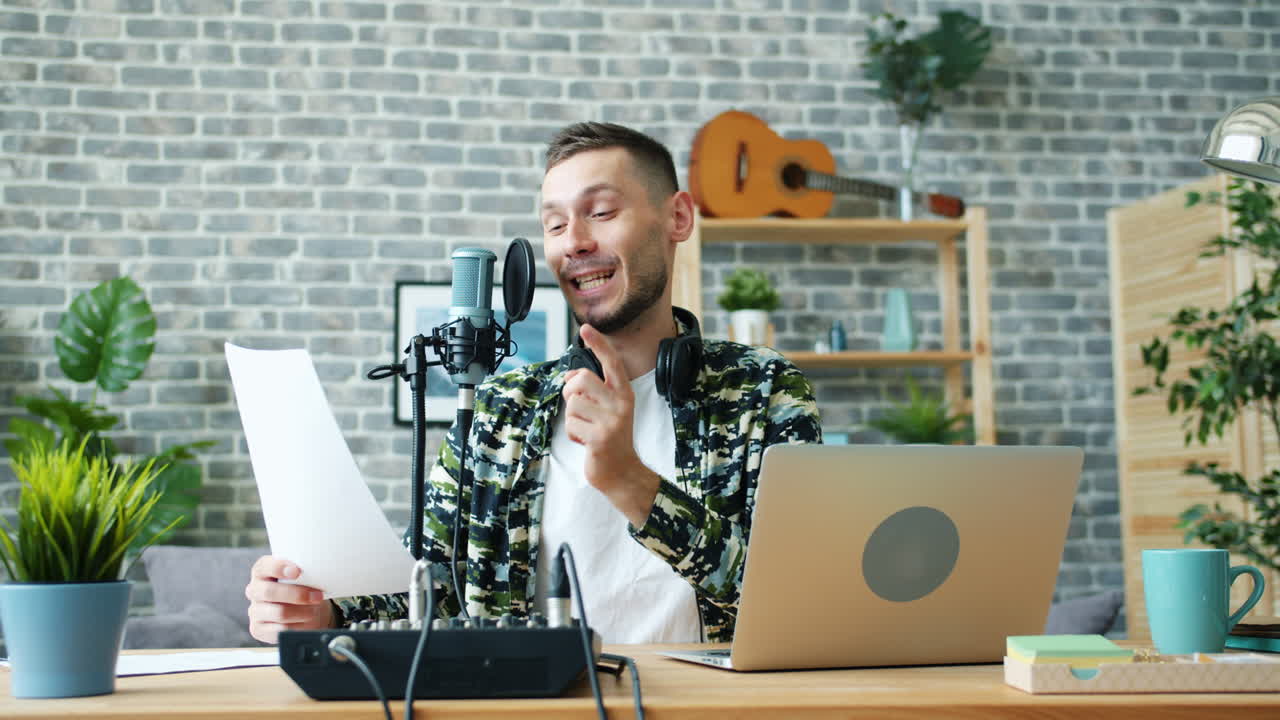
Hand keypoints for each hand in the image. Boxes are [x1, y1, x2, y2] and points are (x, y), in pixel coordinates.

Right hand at [245, 555, 334, 643]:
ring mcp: (255, 611)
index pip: (264, 567)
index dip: (278, 568)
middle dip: (297, 595)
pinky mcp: (258, 629)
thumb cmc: (300, 587)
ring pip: (279, 613)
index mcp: (261, 571)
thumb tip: (318, 574)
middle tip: (317, 596)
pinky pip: (280, 630)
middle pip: (270, 592)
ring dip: (302, 612)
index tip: (297, 571)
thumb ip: (303, 572)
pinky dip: (298, 626)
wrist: (301, 610)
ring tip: (314, 609)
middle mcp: (254, 590)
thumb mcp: (301, 576)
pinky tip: (306, 621)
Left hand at [562, 324, 660, 525]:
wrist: (622, 472)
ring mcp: (611, 421)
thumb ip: (593, 391)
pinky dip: (572, 434)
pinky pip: (571, 424)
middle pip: (581, 379)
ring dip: (572, 418)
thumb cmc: (609, 438)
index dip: (599, 344)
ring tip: (585, 429)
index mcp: (623, 393)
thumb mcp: (608, 409)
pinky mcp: (600, 438)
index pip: (611, 362)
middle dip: (570, 391)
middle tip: (577, 406)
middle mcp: (620, 404)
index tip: (586, 328)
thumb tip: (569, 376)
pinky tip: (585, 441)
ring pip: (573, 403)